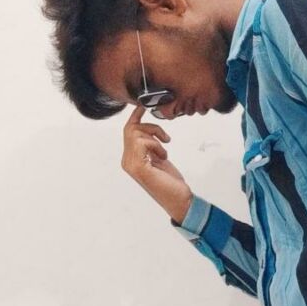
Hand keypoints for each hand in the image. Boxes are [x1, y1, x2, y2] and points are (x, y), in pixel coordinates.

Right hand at [121, 103, 192, 221]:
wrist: (179, 200)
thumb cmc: (171, 183)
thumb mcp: (160, 159)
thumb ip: (151, 146)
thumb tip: (149, 131)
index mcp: (131, 159)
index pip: (128, 132)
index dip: (136, 116)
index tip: (143, 105)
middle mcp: (127, 162)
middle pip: (130, 129)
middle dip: (150, 127)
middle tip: (166, 138)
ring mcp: (131, 165)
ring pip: (136, 133)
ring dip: (155, 137)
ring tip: (165, 150)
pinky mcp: (138, 167)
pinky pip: (142, 142)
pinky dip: (156, 145)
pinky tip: (163, 157)